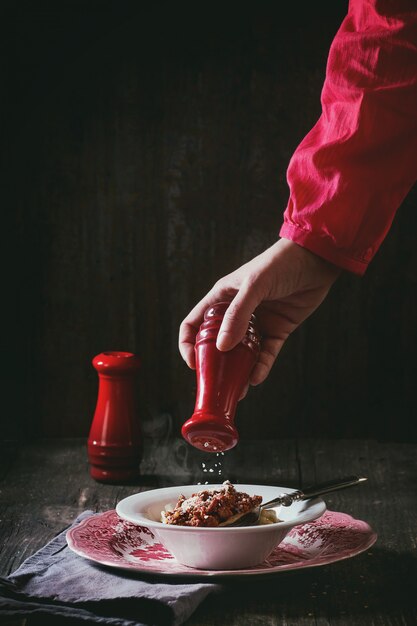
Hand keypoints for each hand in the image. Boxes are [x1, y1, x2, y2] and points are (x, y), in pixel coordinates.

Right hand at [179, 238, 340, 388]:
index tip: (193, 364)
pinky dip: (261, 367)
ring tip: (237, 389)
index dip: (188, 344)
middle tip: (215, 382)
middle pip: (217, 344)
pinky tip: (256, 377)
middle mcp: (236, 312)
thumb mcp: (254, 285)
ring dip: (238, 371)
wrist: (316, 259)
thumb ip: (237, 315)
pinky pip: (266, 354)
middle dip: (215, 364)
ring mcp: (257, 322)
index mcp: (222, 297)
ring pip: (242, 353)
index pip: (194, 323)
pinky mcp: (278, 330)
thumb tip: (221, 347)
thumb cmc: (280, 263)